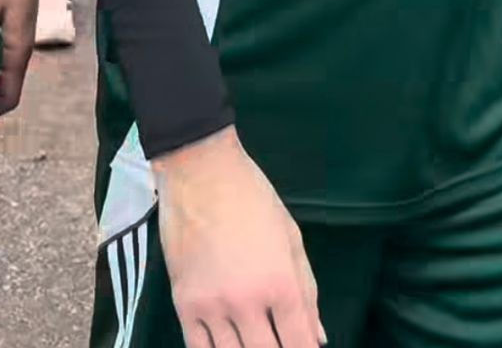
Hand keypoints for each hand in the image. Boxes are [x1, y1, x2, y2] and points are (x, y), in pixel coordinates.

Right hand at [154, 128, 325, 347]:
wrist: (200, 172)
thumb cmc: (252, 198)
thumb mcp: (291, 237)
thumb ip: (307, 291)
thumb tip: (318, 337)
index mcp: (280, 283)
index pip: (299, 344)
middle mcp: (246, 302)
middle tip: (277, 340)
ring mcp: (212, 306)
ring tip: (253, 339)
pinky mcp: (183, 304)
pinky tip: (226, 344)